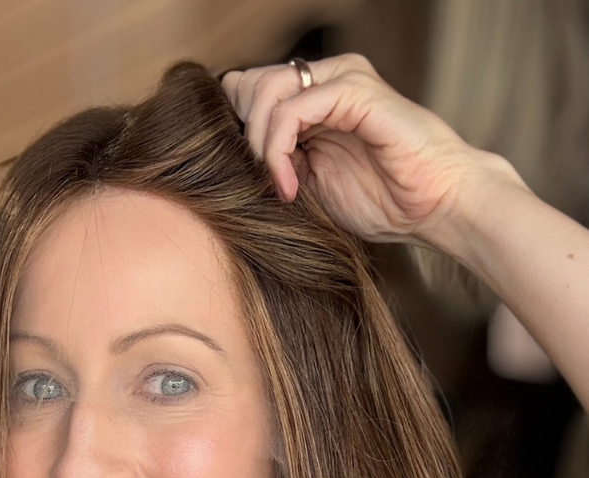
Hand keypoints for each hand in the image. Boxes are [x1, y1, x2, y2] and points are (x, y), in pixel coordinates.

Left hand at [219, 54, 524, 251]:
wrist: (436, 207)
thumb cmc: (384, 201)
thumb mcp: (311, 184)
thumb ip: (278, 162)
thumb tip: (231, 162)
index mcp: (314, 97)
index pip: (248, 91)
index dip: (237, 132)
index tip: (245, 181)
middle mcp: (327, 79)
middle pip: (249, 84)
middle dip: (243, 137)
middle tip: (258, 182)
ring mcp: (342, 80)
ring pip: (266, 90)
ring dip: (259, 145)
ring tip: (277, 185)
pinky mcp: (355, 91)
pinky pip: (293, 109)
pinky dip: (278, 150)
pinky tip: (289, 184)